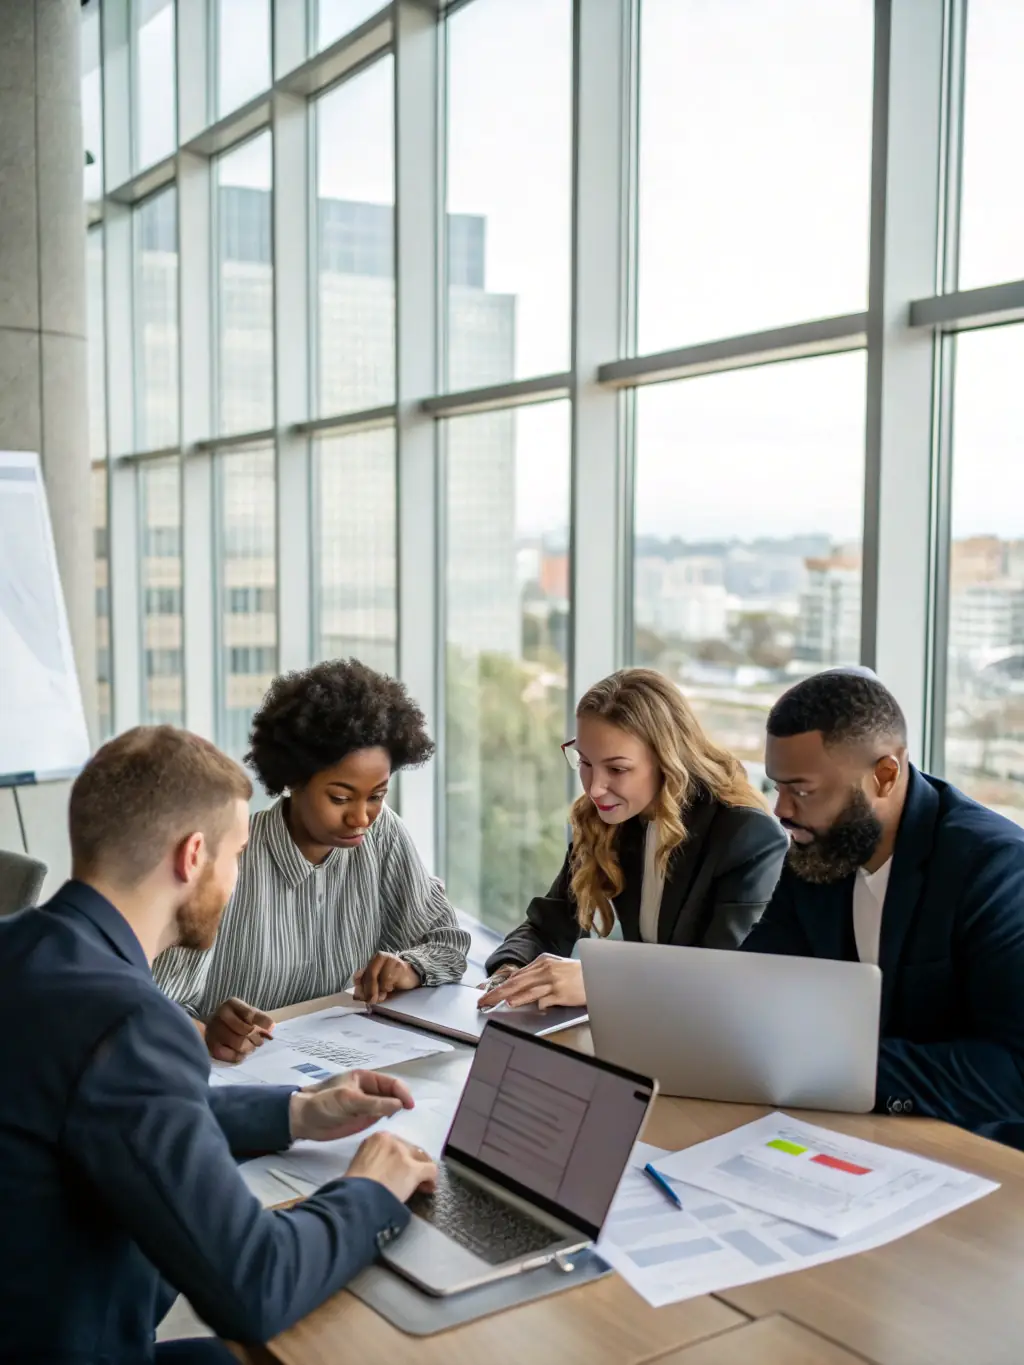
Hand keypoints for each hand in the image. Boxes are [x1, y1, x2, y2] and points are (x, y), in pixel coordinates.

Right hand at [204, 997, 273, 1062]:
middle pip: (246, 1031)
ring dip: (250, 1047)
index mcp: (230, 1004)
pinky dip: (240, 1056)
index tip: (271, 1028)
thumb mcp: (249, 1013)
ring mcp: (214, 1032)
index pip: (249, 1014)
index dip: (262, 1022)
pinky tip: (241, 1052)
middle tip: (259, 1040)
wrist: (216, 1028)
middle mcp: (220, 1015)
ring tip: (251, 1046)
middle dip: (257, 1038)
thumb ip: (261, 1018)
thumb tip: (271, 1027)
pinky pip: (232, 1056)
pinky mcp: (212, 1048)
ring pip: (239, 1044)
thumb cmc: (237, 1020)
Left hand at [289, 1069, 414, 1141]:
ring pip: (389, 1108)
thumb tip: (399, 1105)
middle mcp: (369, 1091)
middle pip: (392, 1095)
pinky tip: (392, 1131)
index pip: (391, 1083)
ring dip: (396, 1114)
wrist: (303, 1120)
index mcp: (366, 1078)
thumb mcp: (348, 1100)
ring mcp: (367, 1106)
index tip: (409, 1106)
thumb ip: (373, 1103)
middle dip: (402, 1103)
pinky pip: (381, 1119)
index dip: (402, 1093)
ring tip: (403, 1125)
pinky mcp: (363, 1120)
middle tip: (408, 1118)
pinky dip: (388, 1123)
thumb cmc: (323, 1103)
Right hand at [346, 1131, 437, 1203]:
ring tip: (422, 1185)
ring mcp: (403, 1154)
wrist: (356, 1199)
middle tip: (411, 1179)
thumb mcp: (361, 1163)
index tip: (399, 1170)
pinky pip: (430, 1169)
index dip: (401, 1158)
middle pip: (410, 1150)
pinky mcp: (413, 1169)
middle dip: (412, 1163)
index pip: (397, 1144)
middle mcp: (392, 1140)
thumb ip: (374, 1159)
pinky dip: (431, 1179)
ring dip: (422, 1171)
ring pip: (421, 1158)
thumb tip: (383, 1169)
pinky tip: (429, 1187)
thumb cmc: (353, 1186)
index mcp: (377, 1138)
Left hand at [353, 953, 420, 1003]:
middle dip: (370, 991)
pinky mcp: (399, 965)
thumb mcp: (376, 985)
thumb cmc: (391, 981)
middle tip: (372, 1001)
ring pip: (380, 978)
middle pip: (370, 975)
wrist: (410, 977)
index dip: (359, 988)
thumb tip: (355, 993)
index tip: (361, 998)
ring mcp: (390, 959)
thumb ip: (365, 987)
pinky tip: (393, 986)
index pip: (359, 975)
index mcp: (371, 961)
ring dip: (382, 989)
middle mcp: (379, 957)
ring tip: (385, 991)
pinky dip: (389, 986)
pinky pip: (389, 979)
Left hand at [477, 954, 585, 1010]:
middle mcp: (545, 970)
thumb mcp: (555, 968)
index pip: (516, 975)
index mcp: (542, 962)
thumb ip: (537, 975)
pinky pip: (545, 999)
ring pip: (528, 990)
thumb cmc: (576, 974)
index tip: (488, 993)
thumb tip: (518, 983)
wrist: (596, 974)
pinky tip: (531, 1006)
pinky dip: (537, 1003)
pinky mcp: (561, 993)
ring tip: (503, 1002)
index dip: (500, 985)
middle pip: (517, 982)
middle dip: (499, 992)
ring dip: (514, 997)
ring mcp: (552, 982)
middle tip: (485, 1000)